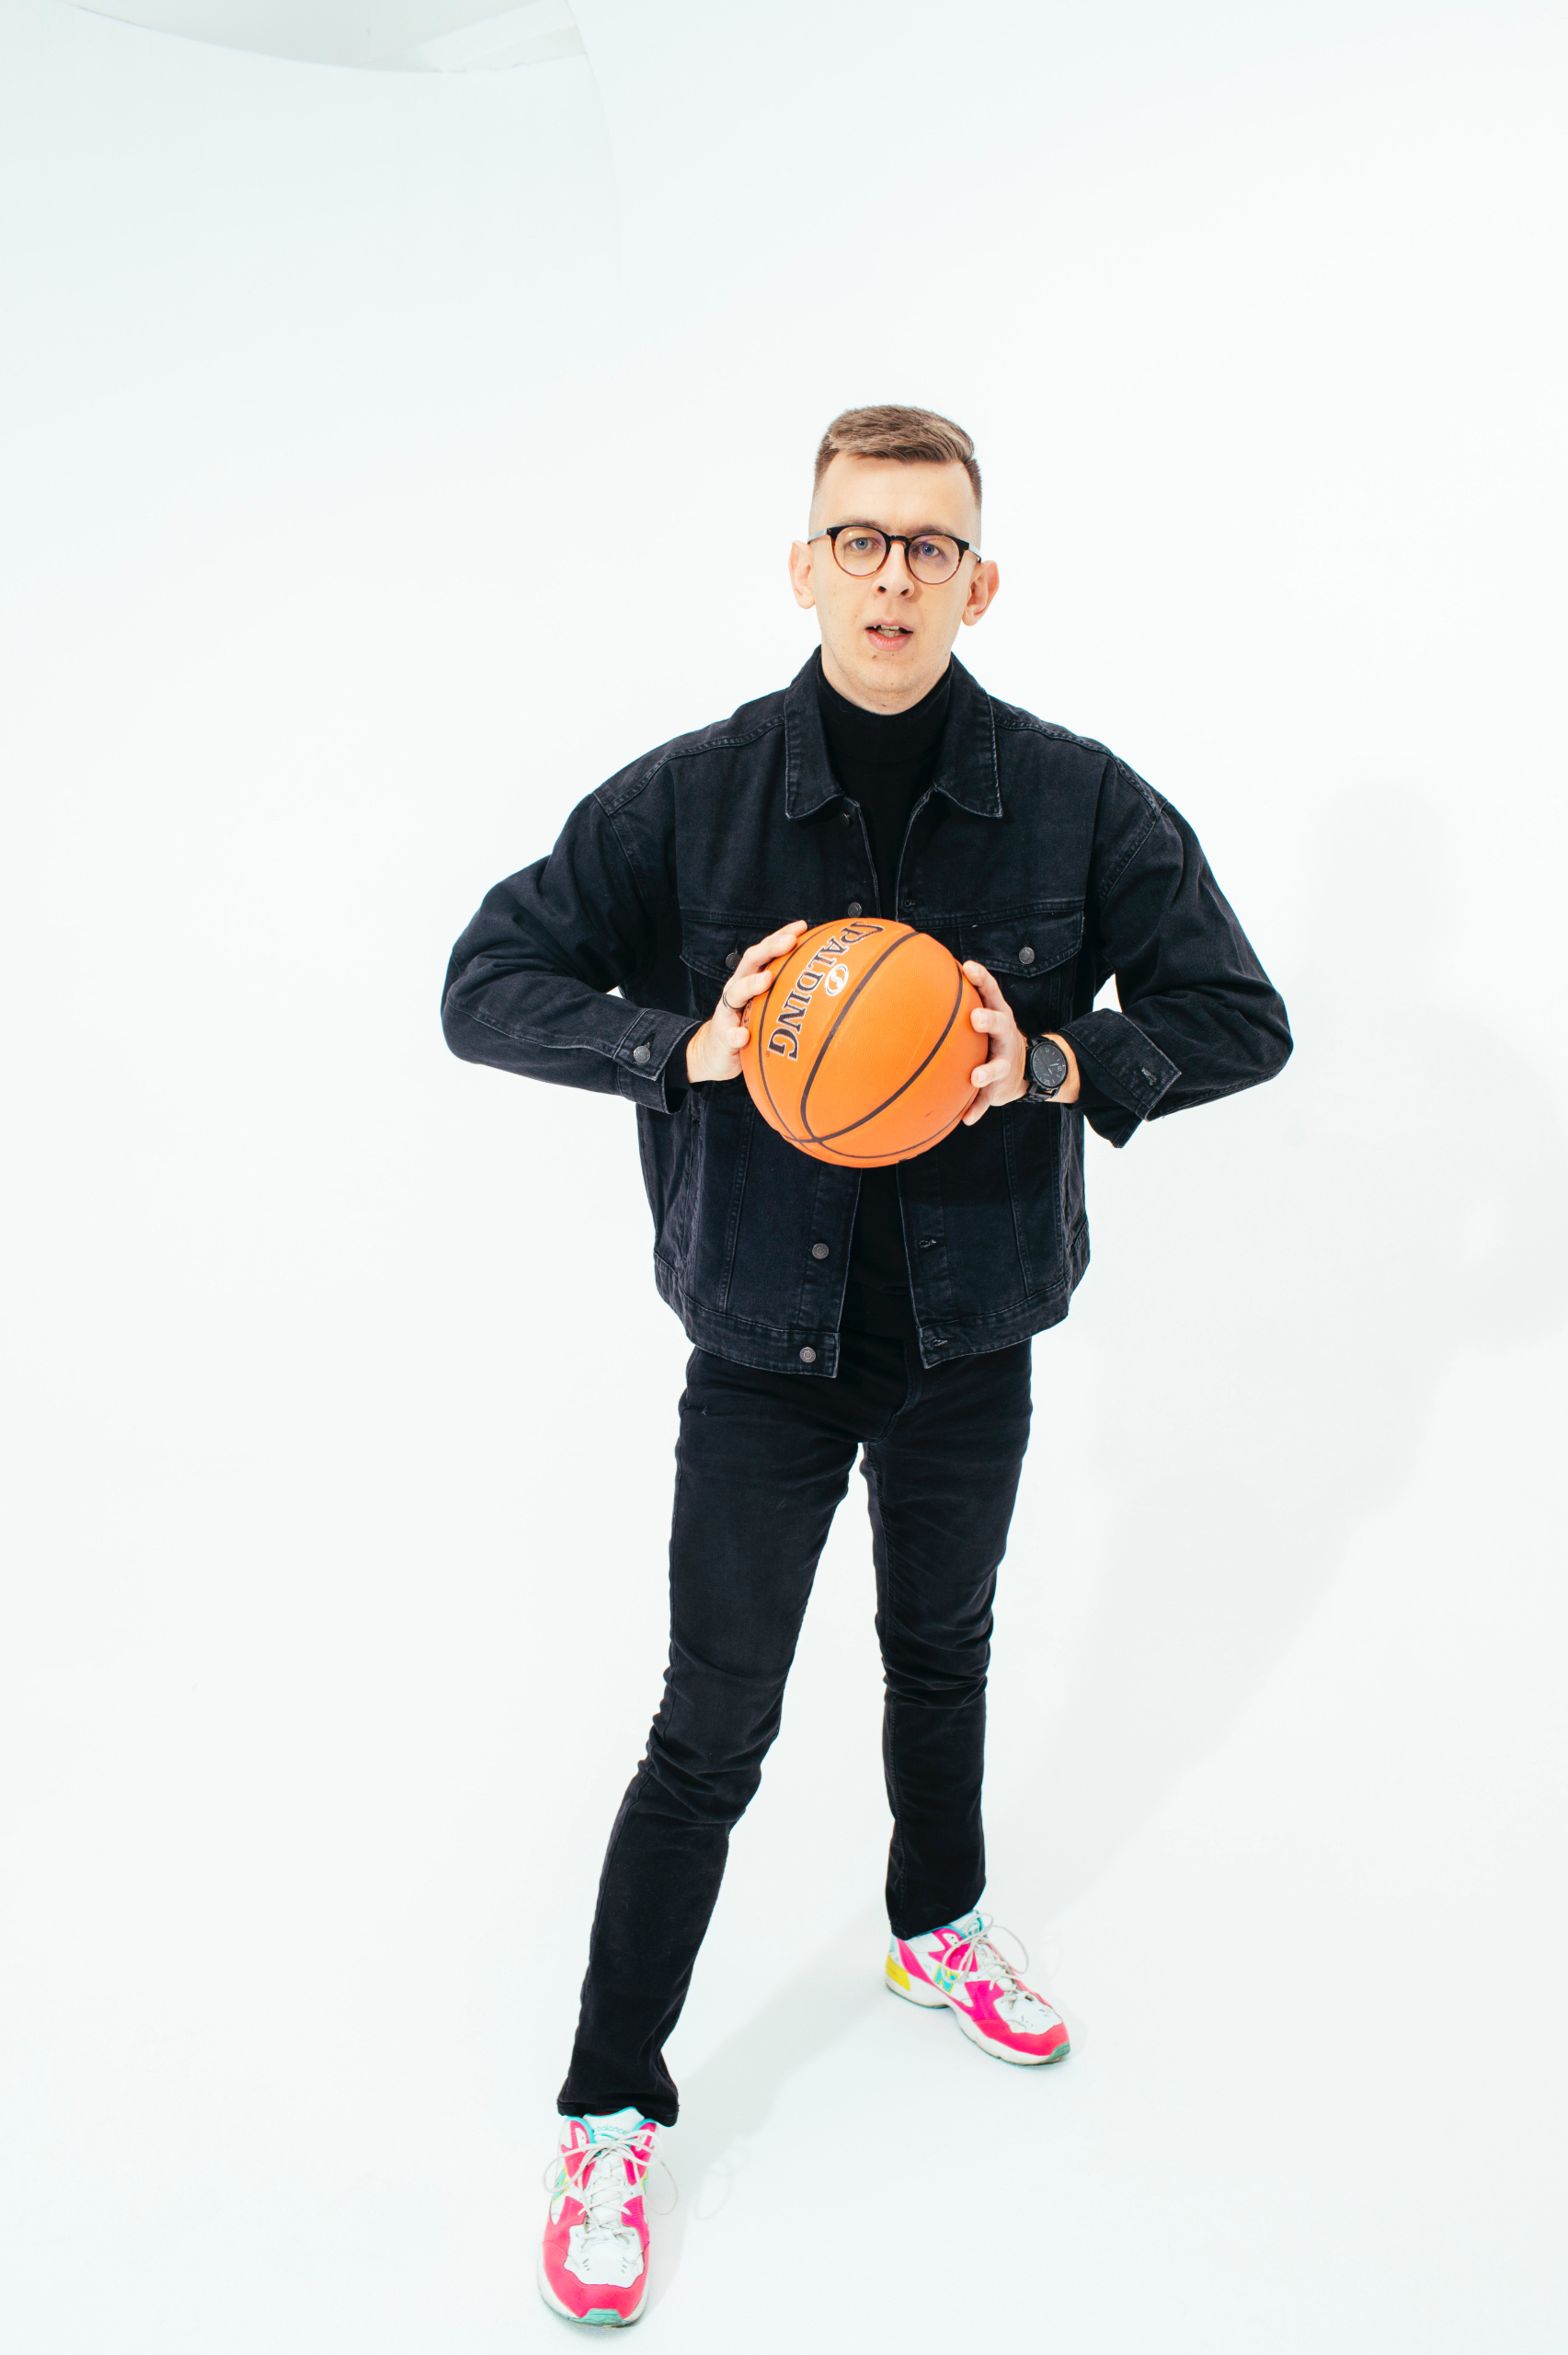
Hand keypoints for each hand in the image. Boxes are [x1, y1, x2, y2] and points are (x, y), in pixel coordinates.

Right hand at [686, 920, 807, 1083]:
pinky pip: (729, 1035)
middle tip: (789, 942)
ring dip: (751, 985)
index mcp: (750, 979)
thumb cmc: (748, 1025)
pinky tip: (743, 1035)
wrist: (715, 1053)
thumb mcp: (766, 1006)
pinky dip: (736, 1034)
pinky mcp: (723, 1036)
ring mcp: (727, 1011)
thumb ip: (786, 994)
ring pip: (736, 993)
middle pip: (750, 962)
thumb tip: (826, 988)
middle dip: (770, 949)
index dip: (781, 936)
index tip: (802, 926)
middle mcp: (737, 989)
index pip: (765, 952)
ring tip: (767, 980)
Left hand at [960, 960, 1079, 1122]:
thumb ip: (958, 1002)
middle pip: (1001, 1024)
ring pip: (998, 1066)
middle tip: (976, 1018)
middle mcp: (1005, 1036)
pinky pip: (988, 1100)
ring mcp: (1005, 1062)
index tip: (968, 967)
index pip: (991, 991)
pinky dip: (978, 1108)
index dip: (982, 979)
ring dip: (987, 1072)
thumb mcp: (982, 1017)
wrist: (1024, 1070)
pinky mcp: (1001, 1088)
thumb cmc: (989, 1037)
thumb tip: (914, 979)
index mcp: (998, 1015)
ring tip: (976, 1077)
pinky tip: (966, 1119)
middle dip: (989, 1020)